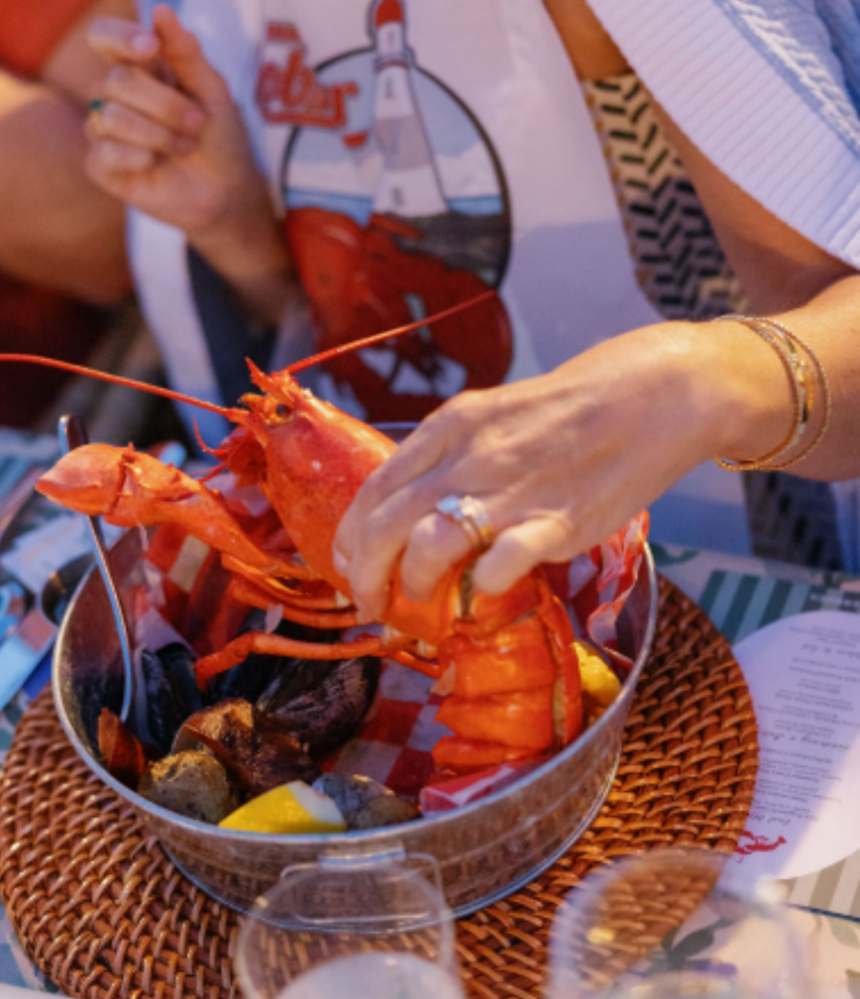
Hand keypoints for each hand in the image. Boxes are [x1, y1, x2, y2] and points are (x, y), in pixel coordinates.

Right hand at [86, 7, 266, 234]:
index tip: (150, 48)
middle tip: (198, 123)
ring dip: (157, 134)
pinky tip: (155, 164)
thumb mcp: (212, 91)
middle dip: (165, 104)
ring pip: (109, 118)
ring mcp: (105, 131)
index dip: (120, 37)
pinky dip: (135, 157)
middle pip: (117, 81)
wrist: (227, 192)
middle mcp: (115, 95)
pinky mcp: (103, 168)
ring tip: (185, 147)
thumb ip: (186, 52)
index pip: (104, 37)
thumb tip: (160, 10)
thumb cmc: (220, 138)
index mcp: (138, 68)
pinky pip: (102, 153)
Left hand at [332, 321, 785, 619]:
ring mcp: (510, 491)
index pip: (375, 487)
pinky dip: (477, 589)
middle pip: (386, 524)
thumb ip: (448, 455)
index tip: (347, 564)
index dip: (351, 534)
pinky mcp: (556, 523)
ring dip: (413, 584)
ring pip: (427, 546)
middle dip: (364, 573)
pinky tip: (480, 592)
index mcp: (449, 428)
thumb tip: (409, 506)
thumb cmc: (567, 410)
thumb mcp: (491, 415)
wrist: (651, 397)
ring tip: (419, 601)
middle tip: (366, 602)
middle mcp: (469, 457)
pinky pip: (495, 568)